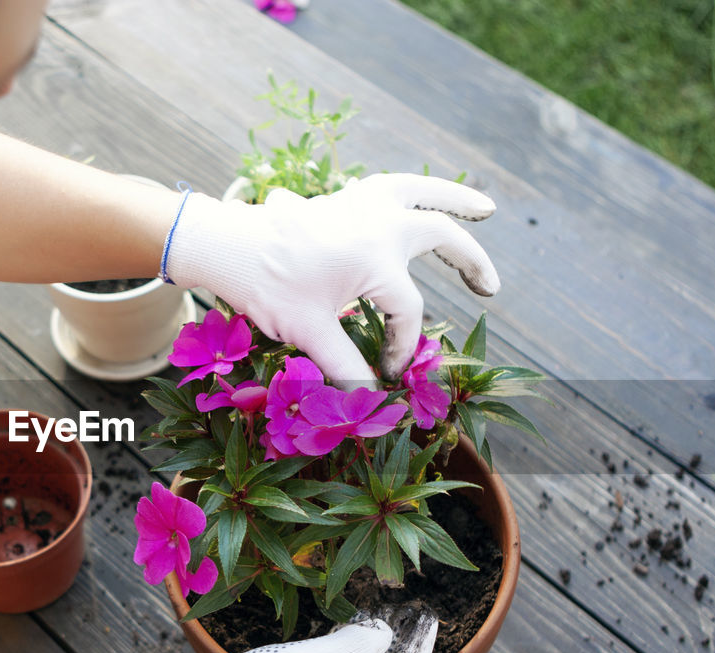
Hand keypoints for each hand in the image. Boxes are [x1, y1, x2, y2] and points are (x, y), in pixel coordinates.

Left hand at [164, 174, 499, 384]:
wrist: (224, 245)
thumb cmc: (265, 286)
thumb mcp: (309, 332)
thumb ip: (346, 366)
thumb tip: (372, 402)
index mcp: (376, 256)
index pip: (408, 310)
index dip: (403, 346)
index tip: (390, 373)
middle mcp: (378, 222)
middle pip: (440, 235)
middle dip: (471, 261)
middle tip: (490, 288)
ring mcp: (361, 203)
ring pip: (420, 191)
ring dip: (453, 199)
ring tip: (486, 209)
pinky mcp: (343, 198)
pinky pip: (391, 187)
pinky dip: (415, 193)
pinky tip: (419, 201)